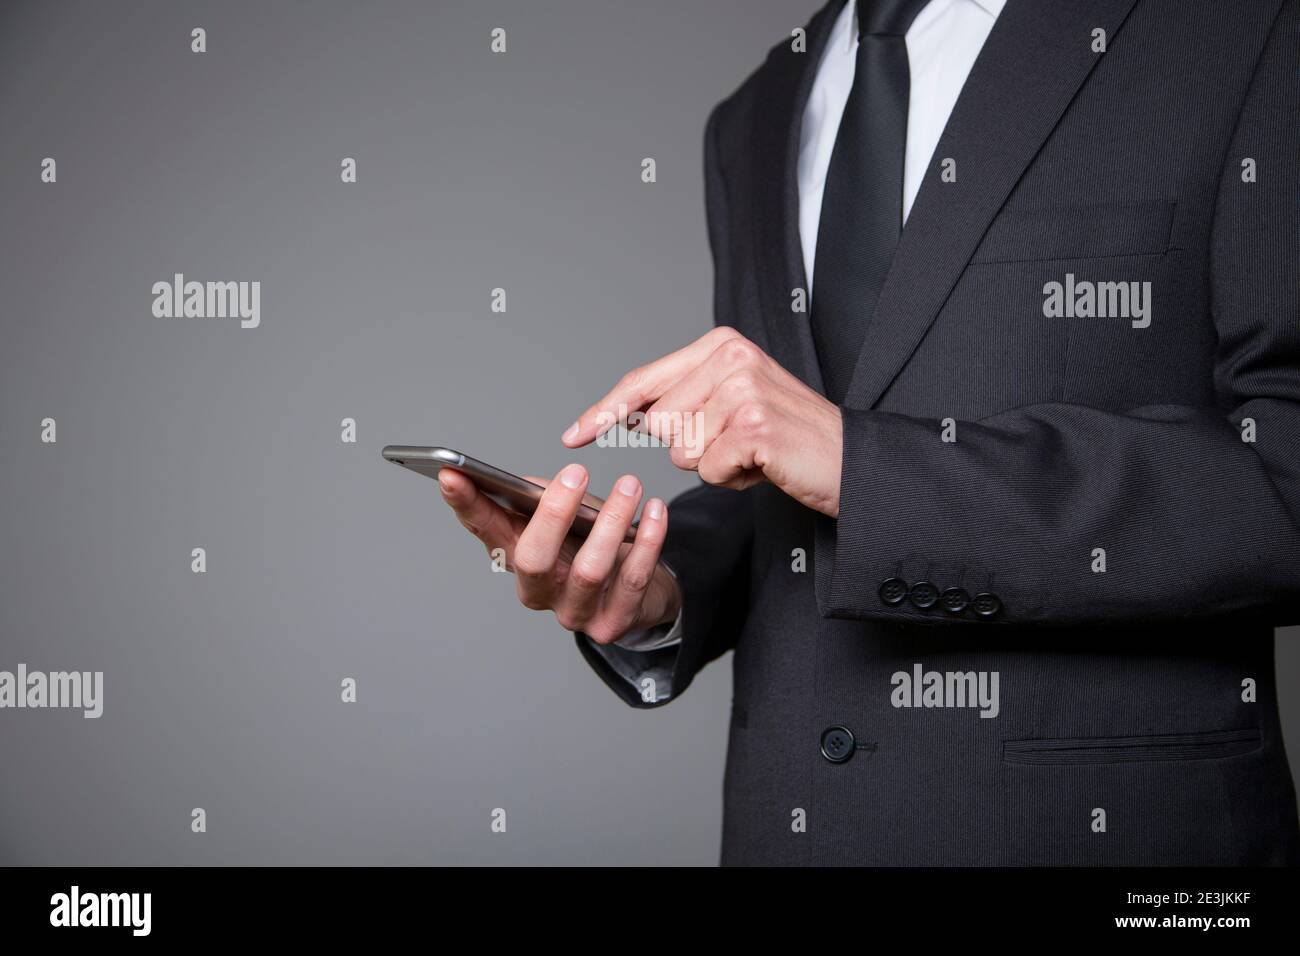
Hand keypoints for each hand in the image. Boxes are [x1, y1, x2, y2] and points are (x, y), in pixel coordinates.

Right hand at [437, 464, 681, 644]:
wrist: (640, 593)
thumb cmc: (594, 544)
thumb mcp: (566, 515)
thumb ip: (543, 498)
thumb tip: (534, 484)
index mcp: (515, 556)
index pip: (483, 528)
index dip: (465, 504)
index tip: (450, 473)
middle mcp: (537, 590)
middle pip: (533, 558)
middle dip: (553, 514)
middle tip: (575, 472)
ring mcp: (573, 613)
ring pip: (588, 571)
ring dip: (611, 522)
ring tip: (630, 485)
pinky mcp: (611, 625)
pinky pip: (632, 580)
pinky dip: (647, 541)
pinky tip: (655, 511)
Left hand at [561, 327, 843, 516]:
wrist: (849, 461)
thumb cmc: (787, 438)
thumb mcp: (732, 403)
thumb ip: (683, 399)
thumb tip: (626, 413)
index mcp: (720, 344)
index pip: (643, 381)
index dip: (604, 411)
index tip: (573, 436)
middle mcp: (730, 356)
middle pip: (657, 423)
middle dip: (689, 447)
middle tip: (738, 442)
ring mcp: (742, 387)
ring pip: (680, 450)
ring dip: (712, 465)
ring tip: (752, 453)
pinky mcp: (753, 423)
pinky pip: (707, 469)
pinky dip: (732, 479)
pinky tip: (763, 465)